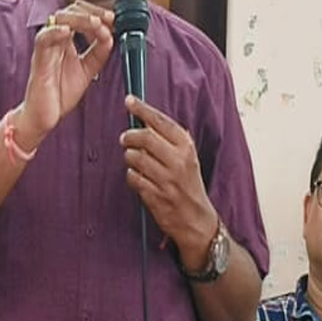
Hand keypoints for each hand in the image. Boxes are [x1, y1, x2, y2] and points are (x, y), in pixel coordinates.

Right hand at [14, 1, 114, 148]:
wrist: (43, 116)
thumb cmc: (59, 93)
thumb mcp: (87, 69)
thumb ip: (98, 53)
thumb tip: (110, 35)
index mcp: (66, 40)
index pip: (80, 14)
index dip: (97, 13)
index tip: (113, 19)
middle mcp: (55, 40)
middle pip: (70, 10)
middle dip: (92, 12)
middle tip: (108, 19)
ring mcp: (46, 48)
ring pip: (58, 19)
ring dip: (79, 18)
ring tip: (95, 23)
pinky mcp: (39, 59)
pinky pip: (43, 39)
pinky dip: (55, 32)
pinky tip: (67, 31)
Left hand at [121, 96, 217, 263]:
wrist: (196, 219)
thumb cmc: (188, 185)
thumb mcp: (187, 158)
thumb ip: (170, 140)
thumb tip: (146, 119)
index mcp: (187, 148)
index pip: (161, 122)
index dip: (143, 109)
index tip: (129, 101)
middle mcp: (178, 162)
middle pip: (145, 137)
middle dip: (129, 136)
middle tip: (124, 138)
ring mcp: (166, 180)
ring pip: (135, 158)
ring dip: (129, 157)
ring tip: (134, 161)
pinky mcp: (155, 196)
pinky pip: (133, 178)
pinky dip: (131, 175)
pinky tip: (138, 178)